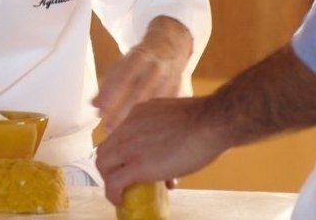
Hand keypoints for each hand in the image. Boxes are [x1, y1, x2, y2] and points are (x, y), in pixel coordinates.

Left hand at [93, 16, 189, 132]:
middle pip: (138, 95)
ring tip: (122, 135)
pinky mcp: (179, 92)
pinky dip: (154, 122)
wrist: (170, 47)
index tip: (99, 112)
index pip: (122, 78)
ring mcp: (170, 81)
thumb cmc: (141, 58)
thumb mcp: (123, 63)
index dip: (110, 96)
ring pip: (153, 105)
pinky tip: (143, 134)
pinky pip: (166, 110)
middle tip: (107, 130)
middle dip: (121, 114)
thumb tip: (94, 105)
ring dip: (137, 121)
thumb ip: (109, 83)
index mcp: (139, 58)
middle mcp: (156, 69)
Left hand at [95, 97, 228, 204]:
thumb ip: (164, 129)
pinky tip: (119, 200)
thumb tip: (168, 147)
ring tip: (119, 191)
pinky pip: (114, 182)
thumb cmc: (205, 119)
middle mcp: (128, 127)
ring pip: (103, 165)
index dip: (122, 153)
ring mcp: (130, 146)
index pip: (118, 136)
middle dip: (111, 167)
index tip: (130, 163)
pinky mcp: (137, 165)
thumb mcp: (173, 117)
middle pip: (105, 150)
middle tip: (121, 178)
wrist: (212, 123)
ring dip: (109, 180)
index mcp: (138, 114)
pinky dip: (112, 193)